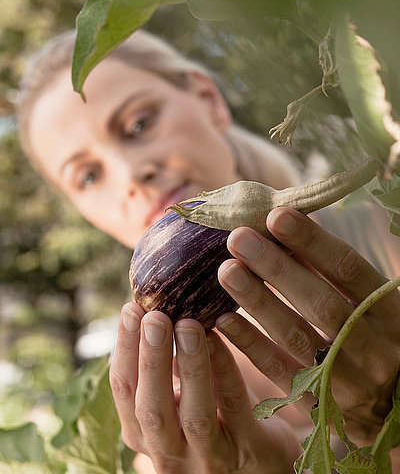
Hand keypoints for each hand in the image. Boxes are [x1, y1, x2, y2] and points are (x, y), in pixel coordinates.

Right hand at [109, 303, 299, 473]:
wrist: (260, 461)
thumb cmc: (212, 415)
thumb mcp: (178, 396)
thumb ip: (163, 366)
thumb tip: (152, 308)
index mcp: (145, 433)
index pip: (124, 391)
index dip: (125, 349)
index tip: (131, 309)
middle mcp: (170, 452)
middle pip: (152, 407)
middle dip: (151, 358)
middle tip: (154, 316)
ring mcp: (210, 457)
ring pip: (195, 413)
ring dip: (190, 366)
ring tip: (188, 324)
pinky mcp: (249, 450)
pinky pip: (236, 406)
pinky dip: (225, 369)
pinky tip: (220, 338)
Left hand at [216, 207, 399, 446]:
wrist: (396, 405)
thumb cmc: (376, 336)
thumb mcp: (371, 302)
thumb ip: (332, 272)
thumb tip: (283, 227)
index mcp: (392, 314)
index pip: (349, 270)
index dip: (312, 242)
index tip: (276, 216)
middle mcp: (375, 349)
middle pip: (321, 304)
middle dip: (277, 268)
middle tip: (239, 238)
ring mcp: (349, 382)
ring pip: (297, 338)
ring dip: (258, 302)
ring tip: (226, 270)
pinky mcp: (321, 406)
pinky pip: (281, 374)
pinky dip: (251, 345)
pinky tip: (224, 320)